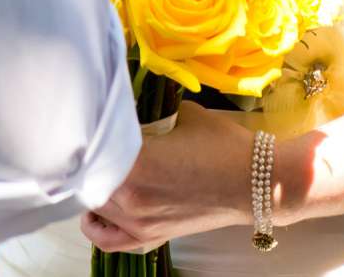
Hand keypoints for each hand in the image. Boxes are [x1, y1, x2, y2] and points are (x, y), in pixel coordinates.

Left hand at [81, 102, 255, 253]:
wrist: (257, 182)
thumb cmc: (224, 145)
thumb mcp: (185, 115)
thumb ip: (152, 112)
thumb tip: (134, 103)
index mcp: (136, 164)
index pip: (92, 148)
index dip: (86, 133)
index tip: (87, 120)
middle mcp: (131, 198)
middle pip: (87, 177)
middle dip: (87, 157)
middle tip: (90, 139)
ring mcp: (139, 223)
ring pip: (93, 205)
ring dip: (91, 185)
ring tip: (97, 167)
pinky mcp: (151, 237)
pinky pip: (109, 240)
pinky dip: (97, 226)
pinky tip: (97, 210)